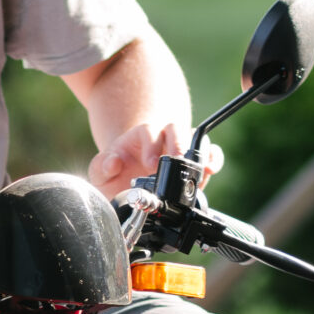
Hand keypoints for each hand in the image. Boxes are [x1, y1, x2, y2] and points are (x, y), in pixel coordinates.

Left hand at [88, 122, 223, 198]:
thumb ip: (100, 167)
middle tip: (175, 158)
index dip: (151, 144)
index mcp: (139, 138)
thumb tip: (112, 164)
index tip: (149, 163)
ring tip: (198, 166)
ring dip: (198, 150)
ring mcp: (179, 149)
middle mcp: (161, 139)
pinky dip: (213, 158)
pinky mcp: (192, 163)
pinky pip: (209, 153)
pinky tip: (211, 169)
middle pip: (175, 128)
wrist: (126, 184)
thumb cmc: (115, 175)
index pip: (148, 131)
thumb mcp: (101, 172)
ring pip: (194, 138)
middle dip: (177, 142)